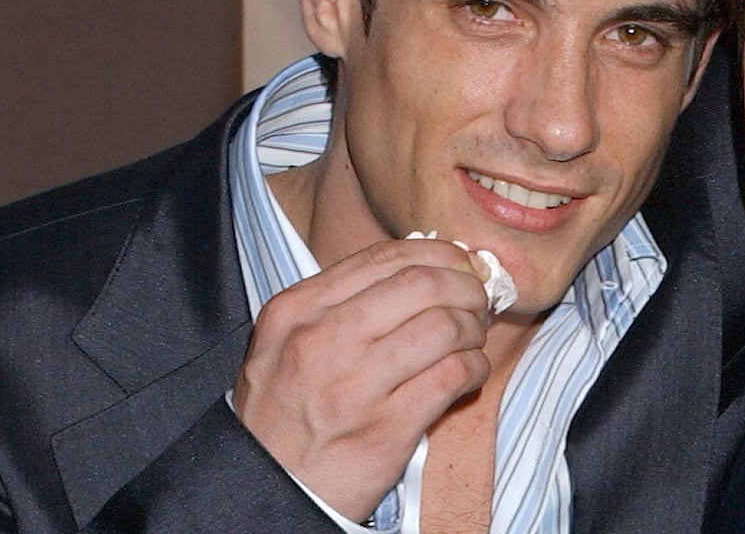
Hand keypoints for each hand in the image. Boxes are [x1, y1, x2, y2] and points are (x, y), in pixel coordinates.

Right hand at [233, 237, 491, 520]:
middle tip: (477, 301)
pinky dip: (475, 368)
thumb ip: (341, 303)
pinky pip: (453, 375)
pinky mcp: (385, 430)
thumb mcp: (287, 342)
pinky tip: (469, 373)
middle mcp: (321, 341)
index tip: (459, 266)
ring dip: (473, 328)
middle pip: (422, 283)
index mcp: (297, 310)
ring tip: (472, 340)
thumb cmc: (286, 412)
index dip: (439, 254)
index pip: (386, 257)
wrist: (267, 488)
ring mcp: (353, 386)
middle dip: (466, 286)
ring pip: (445, 326)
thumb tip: (422, 269)